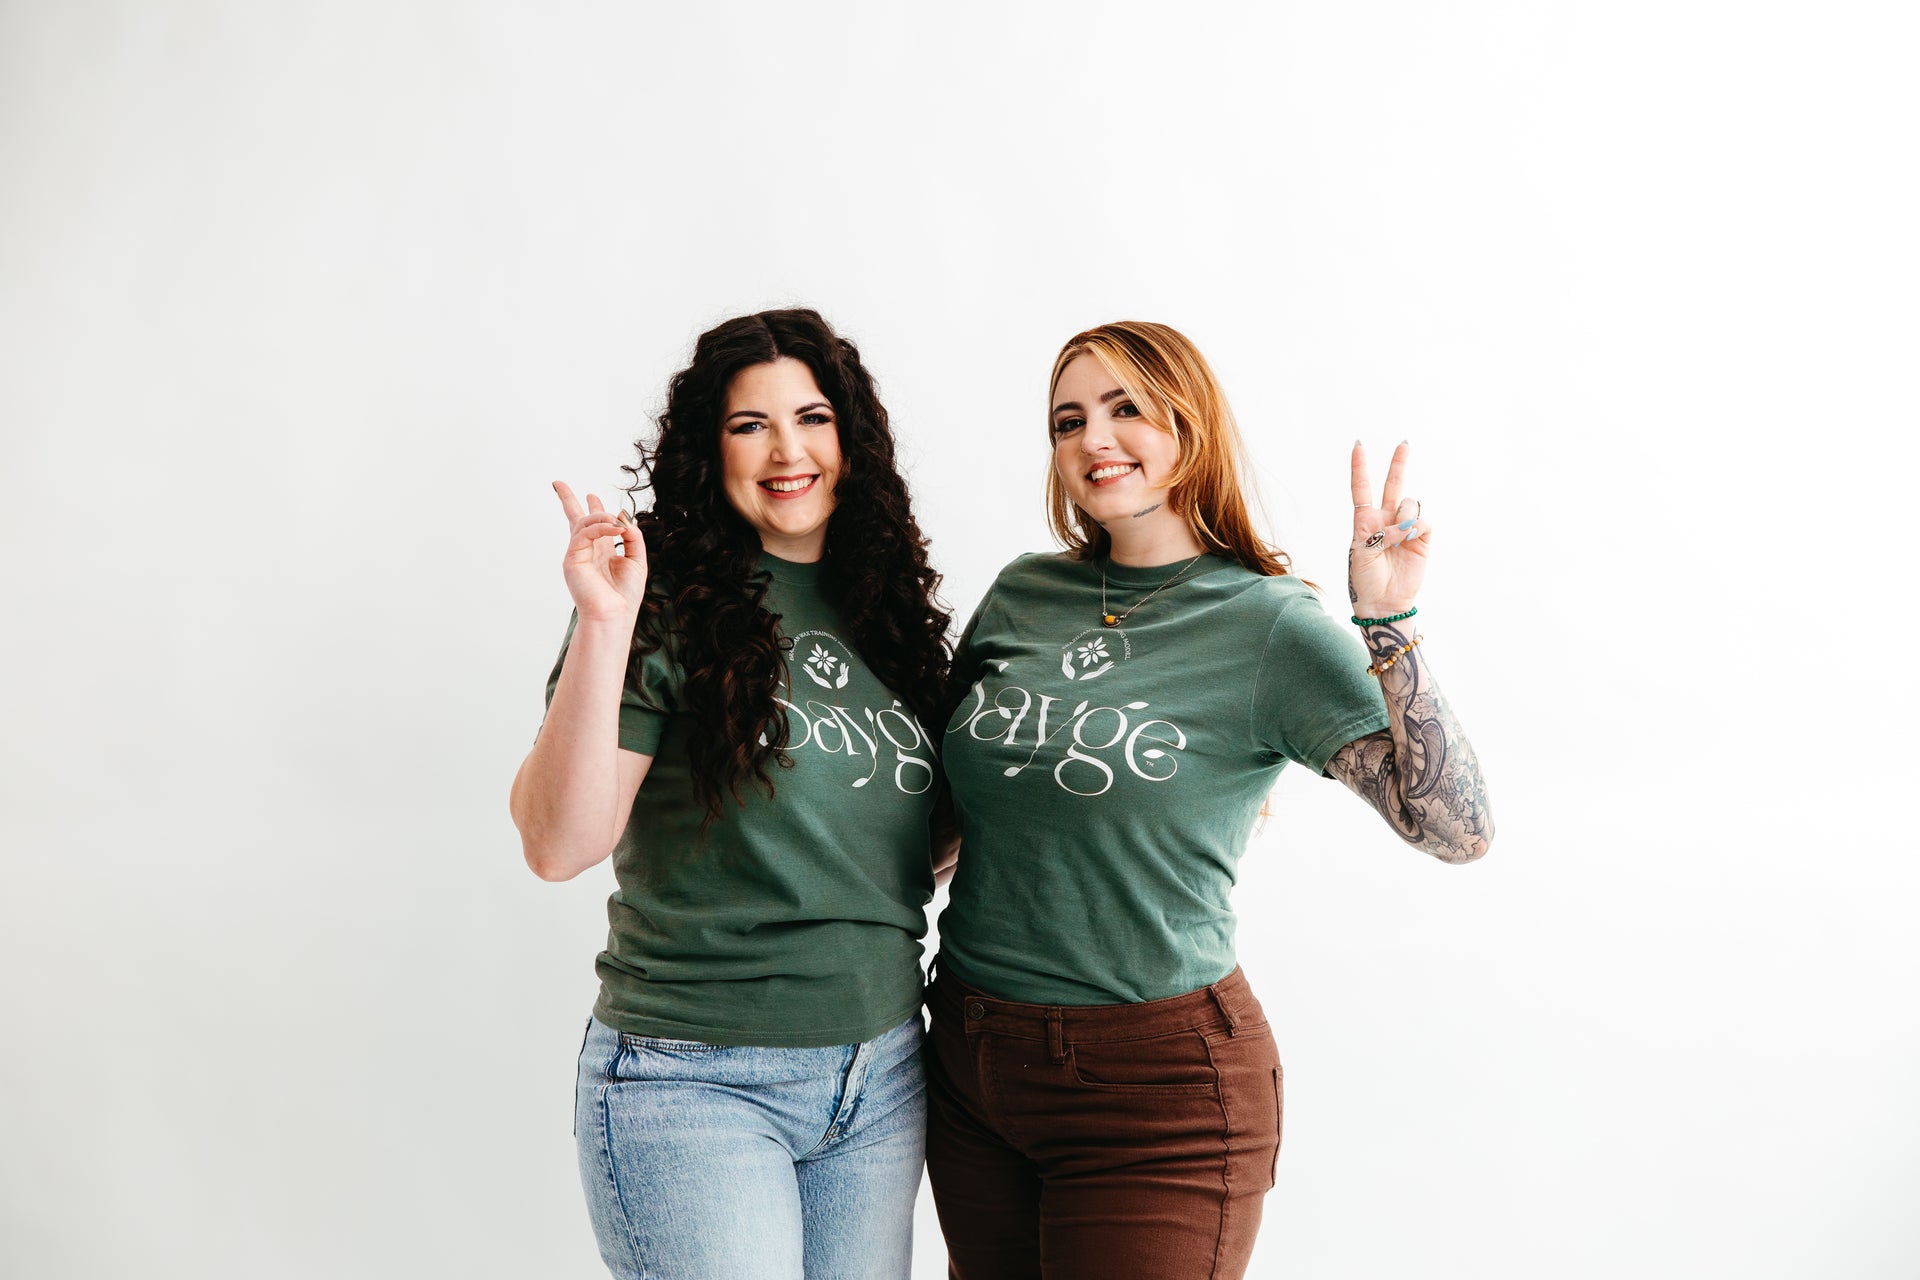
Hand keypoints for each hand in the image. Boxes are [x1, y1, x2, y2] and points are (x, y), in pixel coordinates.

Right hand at [552, 481, 647, 622]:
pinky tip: (616, 527)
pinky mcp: (572, 558)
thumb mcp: (637, 560)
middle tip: (558, 483)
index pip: (594, 526)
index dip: (594, 509)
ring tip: (617, 522)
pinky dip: (601, 526)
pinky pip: (584, 532)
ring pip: (582, 523)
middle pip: (574, 520)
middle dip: (567, 500)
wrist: (614, 615)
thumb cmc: (625, 595)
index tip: (591, 495)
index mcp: (602, 552)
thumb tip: (624, 518)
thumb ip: (633, 537)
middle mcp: (587, 551)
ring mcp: (577, 554)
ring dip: (601, 516)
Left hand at [1348, 440, 1430, 616]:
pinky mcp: (1422, 538)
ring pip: (1409, 502)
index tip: (1358, 445)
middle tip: (1404, 443)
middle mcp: (1386, 520)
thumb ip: (1381, 530)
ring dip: (1402, 517)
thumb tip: (1406, 523)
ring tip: (1396, 539)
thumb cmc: (1364, 580)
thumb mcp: (1361, 551)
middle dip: (1399, 463)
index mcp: (1365, 521)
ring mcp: (1405, 528)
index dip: (1360, 467)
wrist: (1382, 603)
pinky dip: (1415, 526)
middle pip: (1392, 485)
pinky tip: (1409, 539)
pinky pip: (1423, 520)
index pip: (1362, 489)